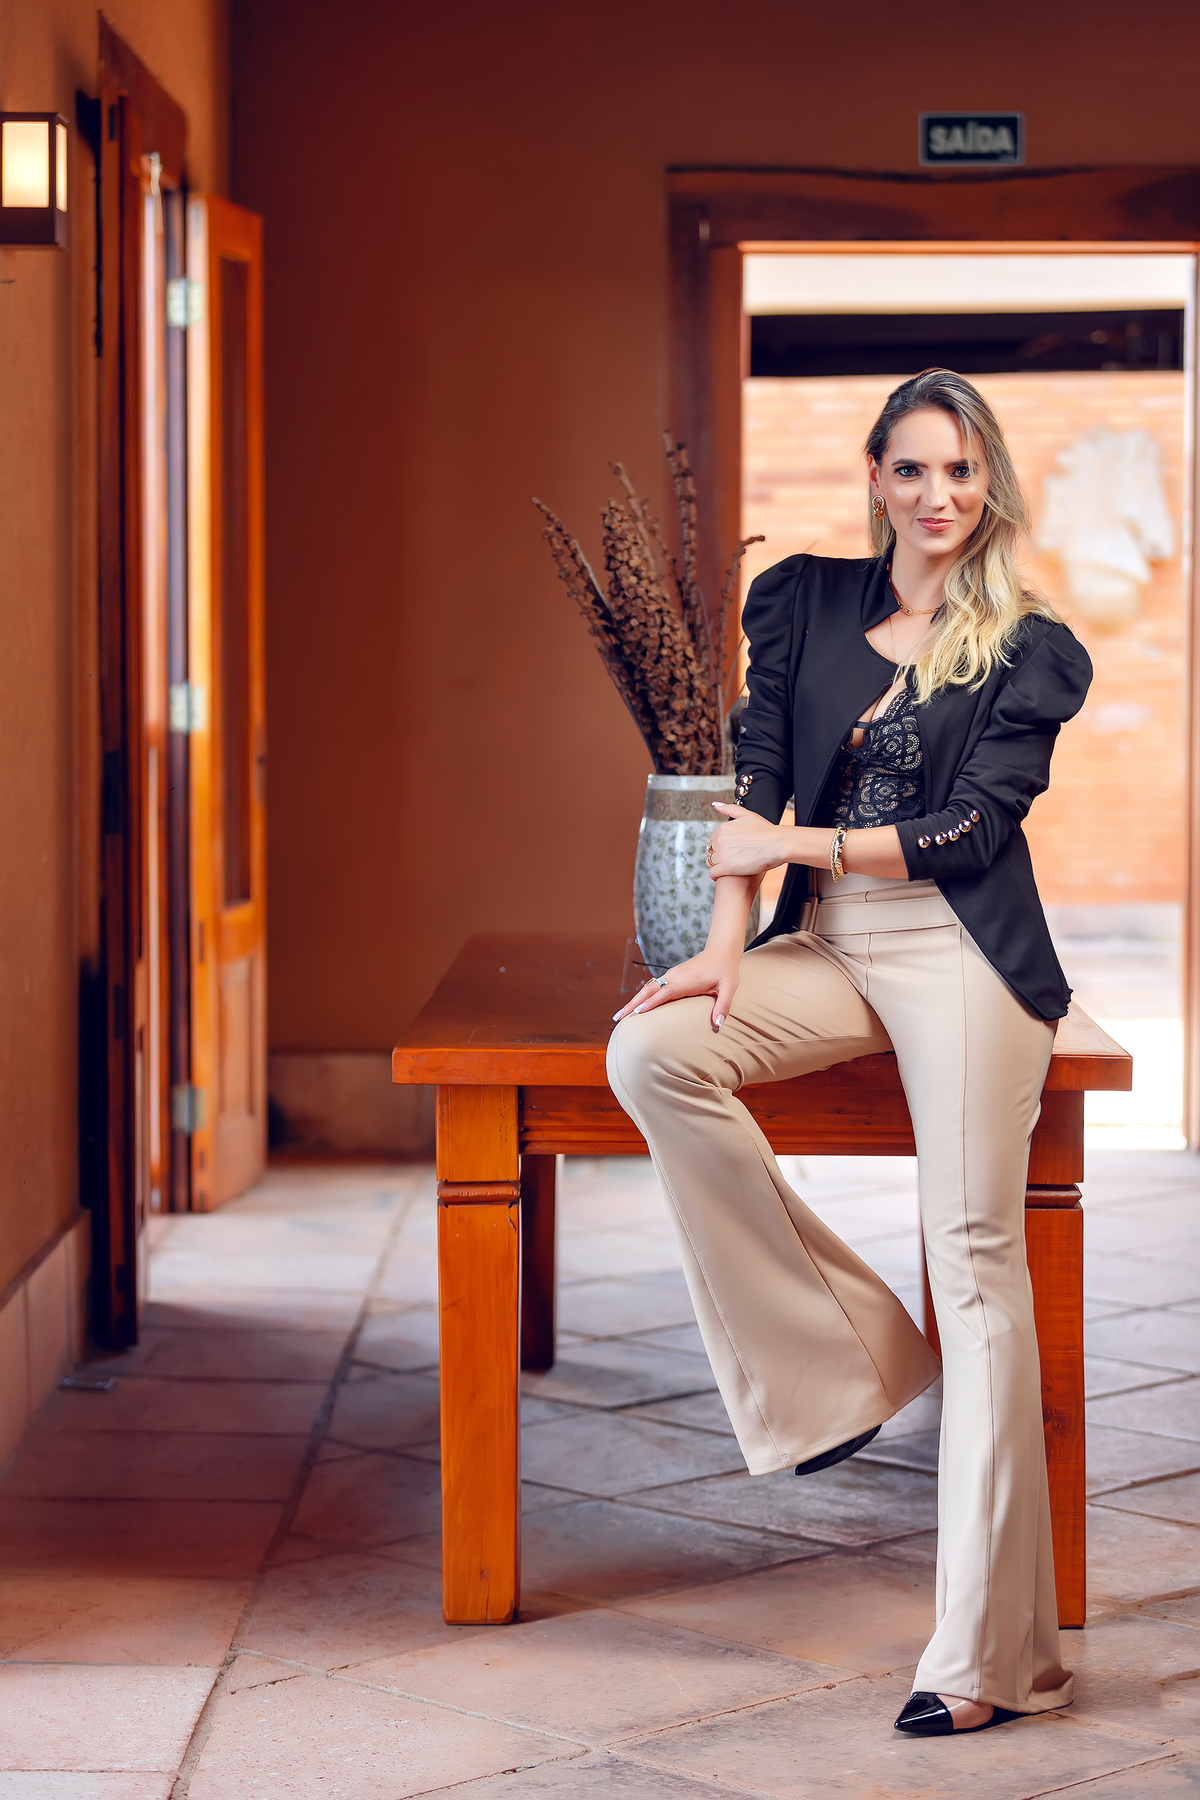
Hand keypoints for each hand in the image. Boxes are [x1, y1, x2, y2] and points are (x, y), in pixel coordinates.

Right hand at [612, 946, 740, 1032]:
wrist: (721, 950)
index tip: (638, 1012)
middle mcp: (675, 977)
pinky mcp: (671, 976)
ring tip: (620, 1016)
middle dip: (633, 1004)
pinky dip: (641, 997)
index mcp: (687, 981)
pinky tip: (635, 1006)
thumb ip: (723, 1006)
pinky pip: (652, 987)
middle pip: (649, 991)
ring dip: (633, 1001)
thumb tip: (718, 1025)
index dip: (652, 1002)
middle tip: (618, 1018)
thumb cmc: (726, 970)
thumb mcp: (729, 988)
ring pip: (647, 989)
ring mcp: (671, 976)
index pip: (666, 992)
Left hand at [706, 803, 790, 878]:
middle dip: (717, 854)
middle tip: (728, 858)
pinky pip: (713, 873)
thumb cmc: (766, 831)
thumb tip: (716, 806)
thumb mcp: (747, 815)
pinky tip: (721, 876)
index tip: (728, 848)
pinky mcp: (727, 868)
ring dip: (716, 865)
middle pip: (711, 850)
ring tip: (726, 867)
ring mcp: (723, 854)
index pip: (713, 838)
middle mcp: (720, 840)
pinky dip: (715, 875)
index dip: (720, 844)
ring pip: (710, 862)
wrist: (777, 845)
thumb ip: (729, 809)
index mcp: (723, 828)